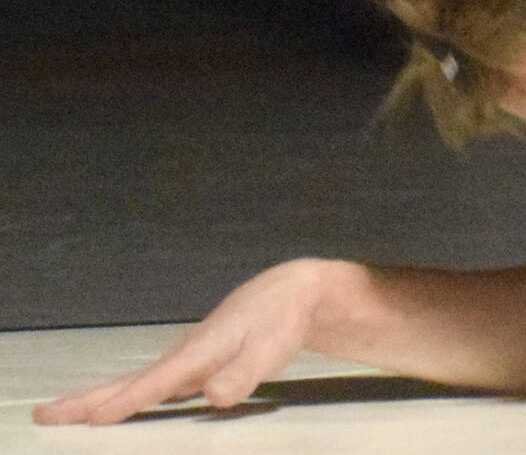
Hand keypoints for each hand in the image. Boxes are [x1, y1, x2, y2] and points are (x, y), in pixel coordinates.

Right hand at [33, 259, 351, 424]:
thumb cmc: (281, 320)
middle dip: (88, 400)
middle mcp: (185, 354)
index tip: (92, 421)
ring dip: (98, 398)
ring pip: (136, 381)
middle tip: (44, 416)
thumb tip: (212, 395)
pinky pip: (151, 382)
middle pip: (130, 381)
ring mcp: (187, 357)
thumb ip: (242, 374)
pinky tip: (116, 407)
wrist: (293, 292)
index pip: (156, 384)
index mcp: (198, 352)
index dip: (125, 403)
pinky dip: (126, 394)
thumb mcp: (271, 348)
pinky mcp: (194, 361)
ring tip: (63, 414)